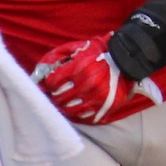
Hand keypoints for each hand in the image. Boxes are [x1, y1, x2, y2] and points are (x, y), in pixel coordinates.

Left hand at [32, 35, 160, 124]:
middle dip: (54, 95)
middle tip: (55, 93)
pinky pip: (85, 117)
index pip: (52, 82)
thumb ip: (56, 57)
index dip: (48, 83)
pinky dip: (78, 114)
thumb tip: (39, 70)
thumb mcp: (76, 48)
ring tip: (63, 101)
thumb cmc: (97, 53)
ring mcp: (98, 98)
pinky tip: (76, 107)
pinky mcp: (106, 107)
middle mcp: (89, 84)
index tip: (49, 83)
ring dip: (63, 106)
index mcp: (80, 68)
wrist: (126, 61)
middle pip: (59, 97)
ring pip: (70, 109)